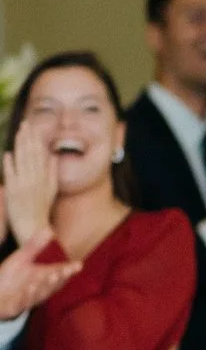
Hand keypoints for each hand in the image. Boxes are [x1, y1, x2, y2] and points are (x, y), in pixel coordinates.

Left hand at [0, 242, 75, 318]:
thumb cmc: (10, 277)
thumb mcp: (21, 258)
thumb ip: (35, 245)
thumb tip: (49, 229)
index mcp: (44, 278)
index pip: (60, 274)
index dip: (70, 270)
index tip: (78, 265)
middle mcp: (40, 290)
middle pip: (53, 285)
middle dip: (60, 278)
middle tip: (66, 270)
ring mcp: (28, 300)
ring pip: (40, 295)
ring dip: (46, 287)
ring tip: (51, 276)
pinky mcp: (14, 308)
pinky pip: (21, 304)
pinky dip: (26, 297)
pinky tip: (29, 288)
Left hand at [3, 118, 58, 249]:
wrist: (33, 226)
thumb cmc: (42, 208)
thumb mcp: (52, 189)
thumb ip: (52, 171)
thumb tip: (53, 155)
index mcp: (44, 177)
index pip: (40, 153)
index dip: (36, 139)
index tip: (32, 127)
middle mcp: (35, 179)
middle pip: (31, 154)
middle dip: (27, 138)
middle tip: (24, 123)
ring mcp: (24, 185)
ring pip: (22, 161)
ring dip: (20, 146)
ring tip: (18, 133)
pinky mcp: (13, 191)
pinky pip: (11, 175)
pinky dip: (9, 165)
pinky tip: (8, 154)